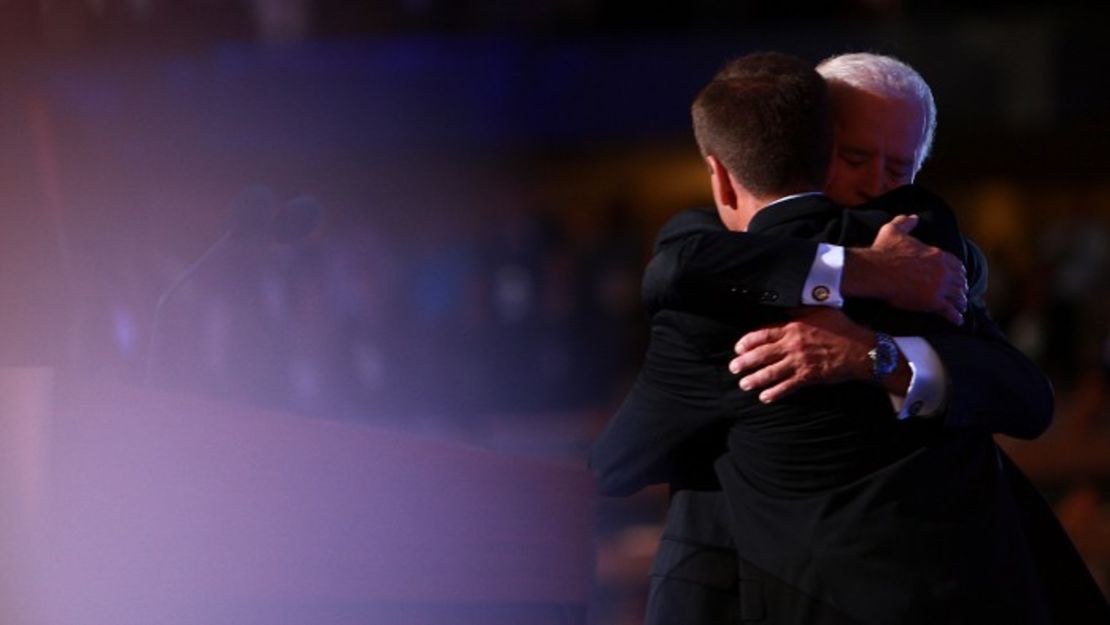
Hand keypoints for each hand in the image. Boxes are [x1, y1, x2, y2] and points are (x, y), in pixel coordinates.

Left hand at [727, 308, 874, 402]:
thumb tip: (783, 307)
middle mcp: (793, 345)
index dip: (748, 342)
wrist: (861, 350)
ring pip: (771, 372)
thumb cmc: (841, 328)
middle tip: (733, 368)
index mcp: (793, 327)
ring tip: (743, 385)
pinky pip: (787, 386)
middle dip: (745, 362)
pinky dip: (775, 393)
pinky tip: (764, 398)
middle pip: (762, 354)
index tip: (738, 348)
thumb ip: (799, 310)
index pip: (763, 334)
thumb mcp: (820, 311)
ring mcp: (800, 362)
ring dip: (755, 379)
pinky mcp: (808, 376)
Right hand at [844, 214, 967, 324]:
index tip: (958, 277)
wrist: (876, 271)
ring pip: (957, 296)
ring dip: (960, 302)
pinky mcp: (933, 302)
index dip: (959, 272)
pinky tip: (957, 320)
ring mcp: (939, 287)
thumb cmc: (883, 252)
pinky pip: (950, 310)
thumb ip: (905, 222)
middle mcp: (942, 270)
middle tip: (960, 294)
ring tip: (960, 308)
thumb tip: (913, 217)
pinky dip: (955, 316)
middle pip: (959, 281)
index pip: (956, 264)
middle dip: (961, 288)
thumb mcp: (893, 230)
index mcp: (937, 254)